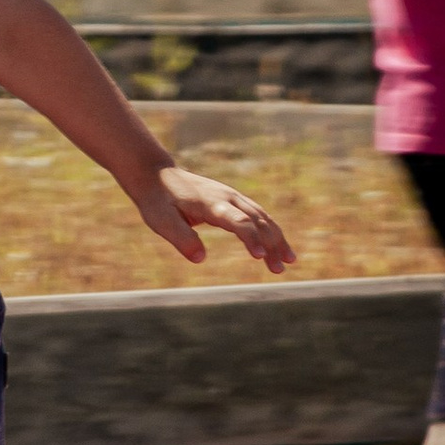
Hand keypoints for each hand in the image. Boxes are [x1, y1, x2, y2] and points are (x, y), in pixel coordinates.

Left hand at [125, 163, 295, 274]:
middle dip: (272, 244)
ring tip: (288, 262)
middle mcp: (226, 197)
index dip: (251, 238)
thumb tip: (200, 258)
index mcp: (211, 203)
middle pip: (257, 220)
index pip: (238, 221)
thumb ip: (180, 237)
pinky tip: (277, 246)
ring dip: (276, 238)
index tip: (261, 257)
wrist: (156, 175)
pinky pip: (257, 214)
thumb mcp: (161, 220)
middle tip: (280, 269)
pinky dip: (270, 230)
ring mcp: (231, 196)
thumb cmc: (157, 200)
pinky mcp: (232, 200)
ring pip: (262, 217)